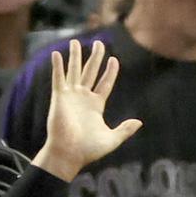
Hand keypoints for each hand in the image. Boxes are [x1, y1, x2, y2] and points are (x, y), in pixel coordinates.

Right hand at [35, 40, 141, 181]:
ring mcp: (70, 97)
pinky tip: (56, 54)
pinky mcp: (59, 98)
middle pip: (90, 72)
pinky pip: (58, 79)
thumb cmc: (88, 150)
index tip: (114, 60)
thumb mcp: (112, 140)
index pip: (104, 84)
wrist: (69, 154)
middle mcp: (83, 98)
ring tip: (76, 42)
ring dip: (75, 56)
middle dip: (95, 57)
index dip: (109, 72)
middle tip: (99, 43)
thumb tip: (139, 122)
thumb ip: (125, 130)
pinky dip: (57, 67)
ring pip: (74, 71)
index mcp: (96, 106)